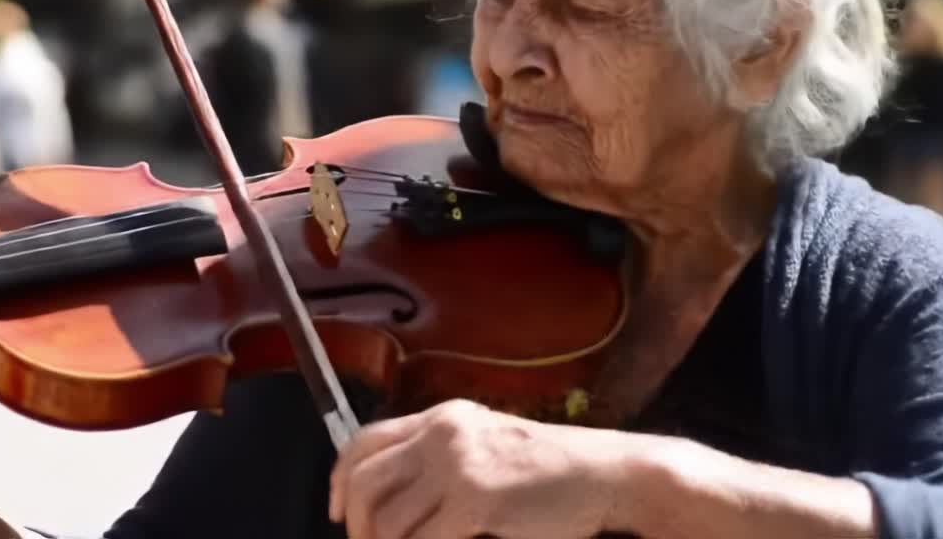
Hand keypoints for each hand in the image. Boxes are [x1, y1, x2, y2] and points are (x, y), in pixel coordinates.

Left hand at [329, 399, 635, 538]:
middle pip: (364, 481)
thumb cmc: (553, 469)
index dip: (339, 478)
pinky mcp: (475, 503)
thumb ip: (442, 457)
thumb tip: (396, 495)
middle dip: (355, 523)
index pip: (364, 439)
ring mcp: (458, 468)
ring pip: (387, 520)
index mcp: (442, 418)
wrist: (607, 474)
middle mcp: (442, 434)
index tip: (335, 509)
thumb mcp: (487, 444)